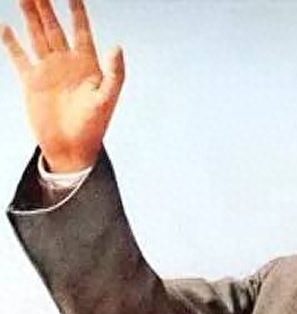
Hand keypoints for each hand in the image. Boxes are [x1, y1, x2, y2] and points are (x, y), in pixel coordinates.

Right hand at [1, 0, 124, 171]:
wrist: (72, 147)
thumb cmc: (94, 125)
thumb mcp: (108, 98)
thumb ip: (115, 73)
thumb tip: (117, 46)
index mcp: (87, 63)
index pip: (81, 29)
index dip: (77, 10)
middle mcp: (67, 62)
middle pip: (54, 26)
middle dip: (45, 5)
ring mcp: (48, 70)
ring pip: (37, 36)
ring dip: (30, 16)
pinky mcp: (32, 82)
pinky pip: (19, 57)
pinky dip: (11, 43)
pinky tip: (5, 26)